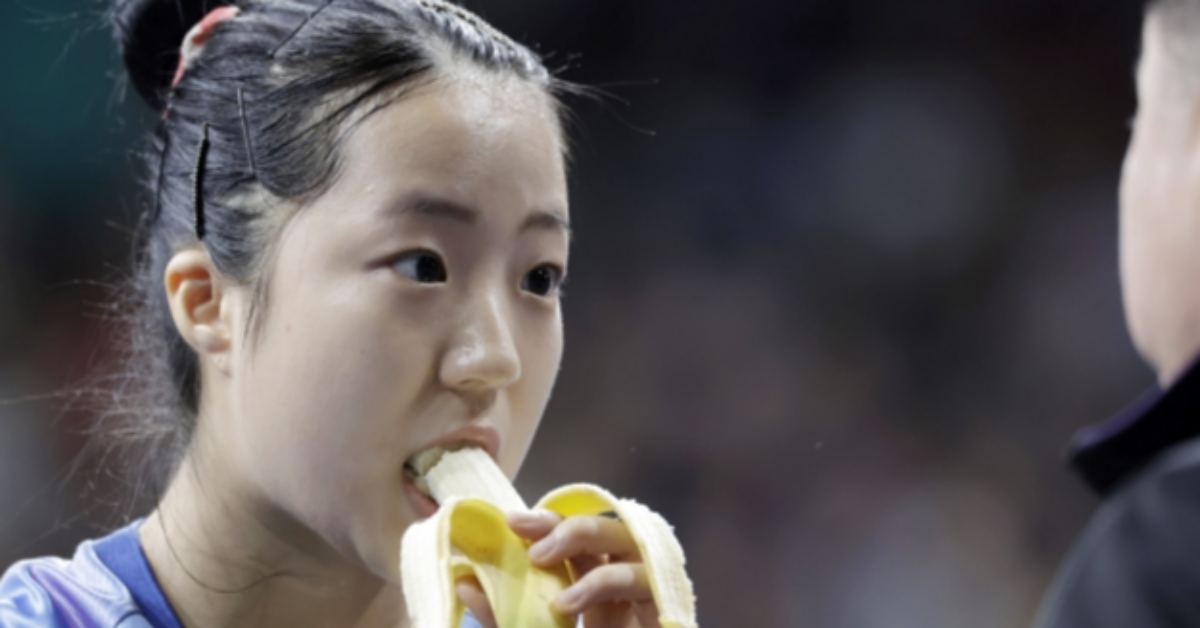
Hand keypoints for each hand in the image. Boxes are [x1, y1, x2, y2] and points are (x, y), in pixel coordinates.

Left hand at [456, 510, 659, 627]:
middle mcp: (620, 585)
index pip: (571, 538)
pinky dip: (606, 580)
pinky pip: (646, 579)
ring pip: (629, 542)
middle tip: (530, 542)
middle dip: (566, 526)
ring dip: (584, 544)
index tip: (512, 521)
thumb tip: (465, 581)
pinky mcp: (664, 613)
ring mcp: (644, 598)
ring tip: (546, 573)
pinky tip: (569, 603)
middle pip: (603, 529)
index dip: (546, 522)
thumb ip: (500, 617)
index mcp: (590, 586)